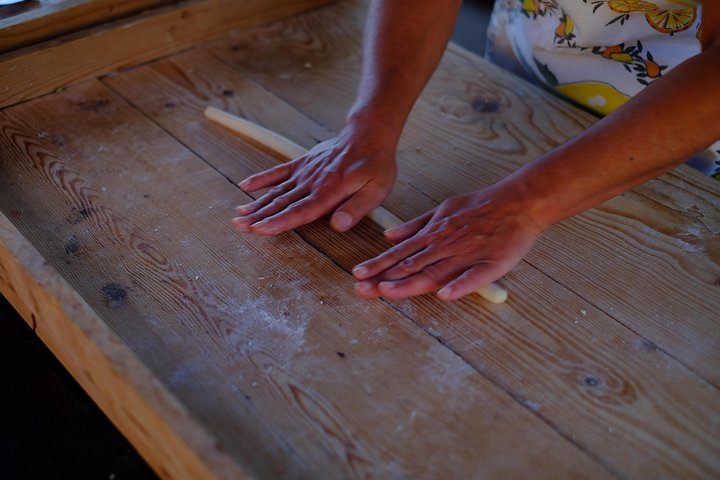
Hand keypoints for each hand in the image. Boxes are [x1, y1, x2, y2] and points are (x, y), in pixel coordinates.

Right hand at [233, 126, 396, 234]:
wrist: (368, 133)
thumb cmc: (376, 164)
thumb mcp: (377, 189)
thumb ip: (356, 208)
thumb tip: (337, 226)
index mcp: (328, 192)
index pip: (299, 211)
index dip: (279, 222)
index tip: (260, 229)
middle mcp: (311, 183)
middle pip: (281, 203)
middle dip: (259, 217)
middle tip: (239, 227)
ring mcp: (304, 172)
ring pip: (276, 191)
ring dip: (256, 204)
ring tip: (238, 216)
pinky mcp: (302, 163)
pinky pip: (278, 172)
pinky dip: (261, 179)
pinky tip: (244, 186)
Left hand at [352, 185, 545, 300]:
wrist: (519, 201)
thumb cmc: (481, 207)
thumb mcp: (443, 209)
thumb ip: (417, 225)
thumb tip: (390, 235)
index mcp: (435, 235)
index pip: (402, 254)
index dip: (380, 265)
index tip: (359, 275)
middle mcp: (446, 246)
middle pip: (411, 265)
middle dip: (384, 277)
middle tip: (361, 289)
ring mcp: (467, 255)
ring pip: (434, 271)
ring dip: (409, 282)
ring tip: (386, 291)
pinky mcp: (491, 264)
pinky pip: (474, 277)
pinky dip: (459, 286)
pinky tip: (444, 296)